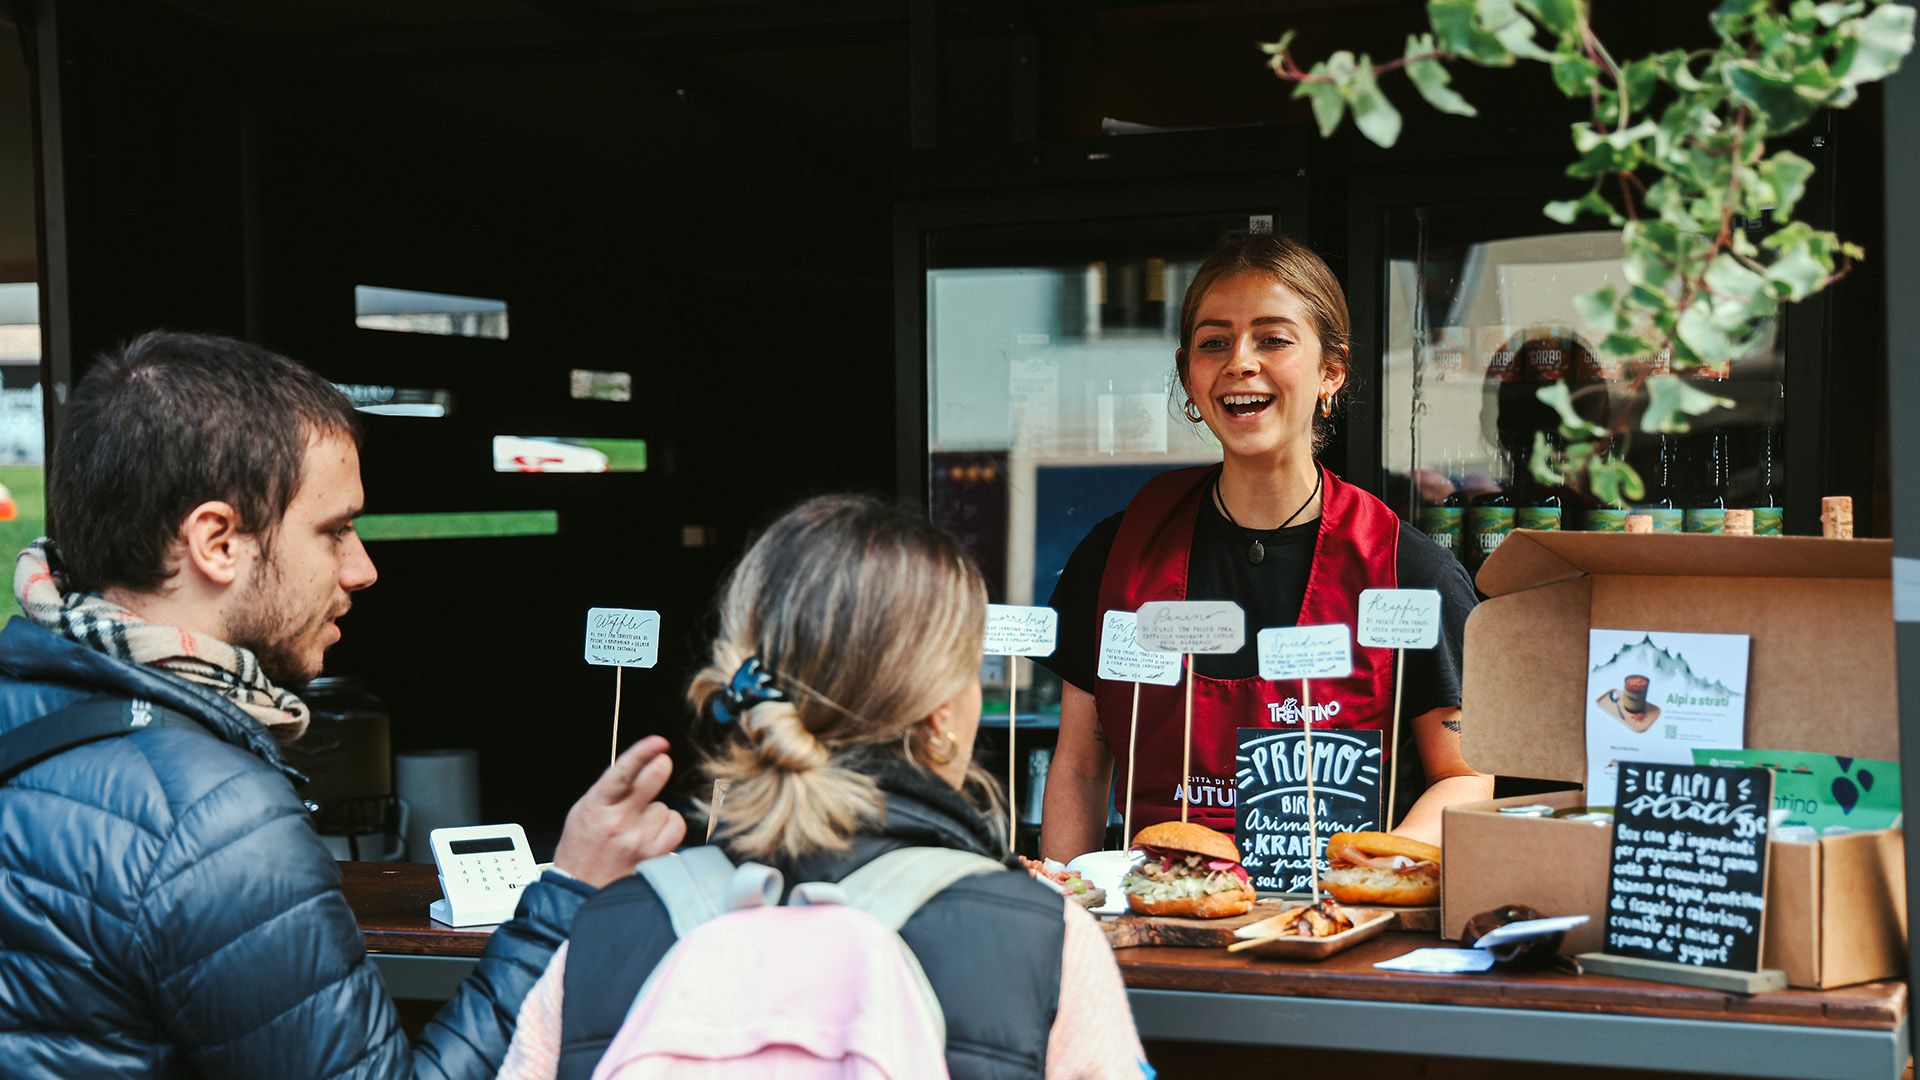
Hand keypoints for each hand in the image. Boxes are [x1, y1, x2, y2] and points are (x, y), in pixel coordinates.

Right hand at [552, 735, 688, 887]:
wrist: (580, 891)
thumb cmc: (581, 849)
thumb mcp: (583, 811)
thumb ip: (609, 789)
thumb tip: (638, 764)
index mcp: (596, 806)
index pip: (622, 773)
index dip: (642, 753)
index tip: (658, 743)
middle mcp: (618, 822)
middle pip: (653, 780)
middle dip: (660, 768)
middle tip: (660, 766)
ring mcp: (639, 840)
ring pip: (664, 807)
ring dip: (656, 812)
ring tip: (639, 826)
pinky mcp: (655, 856)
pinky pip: (676, 826)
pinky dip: (669, 827)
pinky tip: (653, 835)